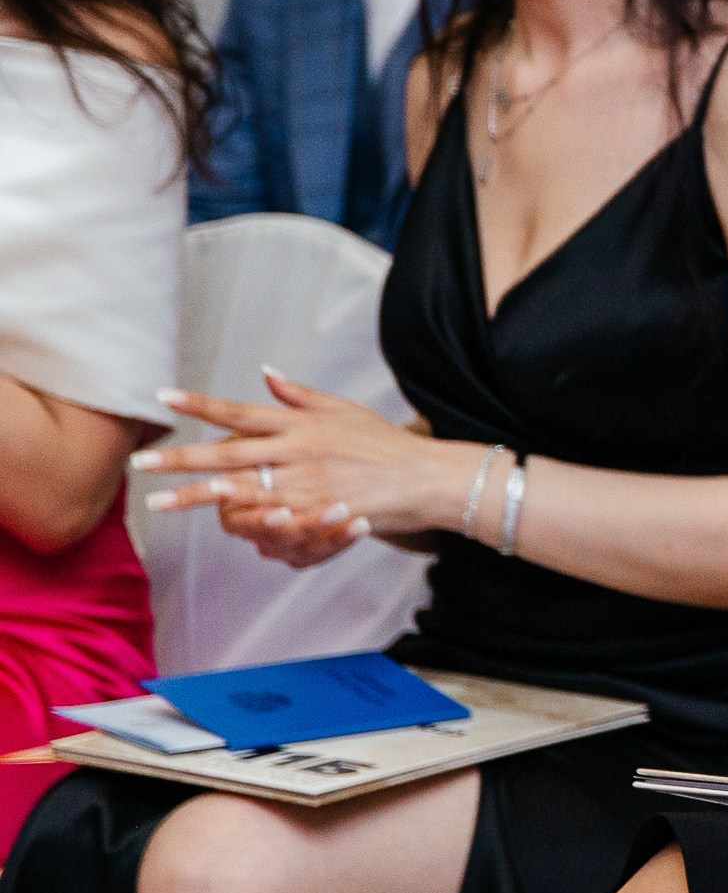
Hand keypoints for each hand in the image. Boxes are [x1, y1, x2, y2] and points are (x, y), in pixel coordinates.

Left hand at [131, 368, 482, 567]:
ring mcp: (305, 482)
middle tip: (140, 463)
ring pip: (238, 489)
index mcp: (300, 423)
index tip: (162, 397)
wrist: (423, 477)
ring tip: (159, 501)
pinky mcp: (315, 510)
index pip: (239, 411)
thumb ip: (299, 394)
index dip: (199, 405)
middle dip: (179, 458)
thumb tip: (265, 372)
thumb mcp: (343, 409)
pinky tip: (215, 521)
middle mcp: (297, 450)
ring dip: (195, 497)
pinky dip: (241, 517)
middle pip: (227, 454)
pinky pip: (270, 516)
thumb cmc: (385, 443)